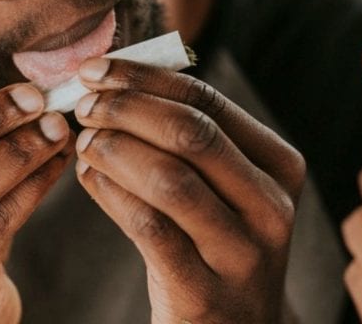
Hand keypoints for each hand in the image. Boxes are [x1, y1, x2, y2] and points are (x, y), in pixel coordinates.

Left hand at [72, 57, 305, 323]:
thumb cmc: (217, 247)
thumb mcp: (225, 191)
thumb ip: (191, 139)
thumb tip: (118, 77)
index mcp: (279, 166)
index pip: (208, 101)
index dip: (145, 79)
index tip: (95, 69)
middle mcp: (271, 206)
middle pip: (192, 134)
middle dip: (127, 109)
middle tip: (82, 104)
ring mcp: (243, 253)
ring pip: (170, 180)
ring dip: (114, 151)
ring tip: (82, 142)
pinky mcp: (205, 292)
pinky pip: (150, 230)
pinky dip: (111, 196)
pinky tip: (89, 181)